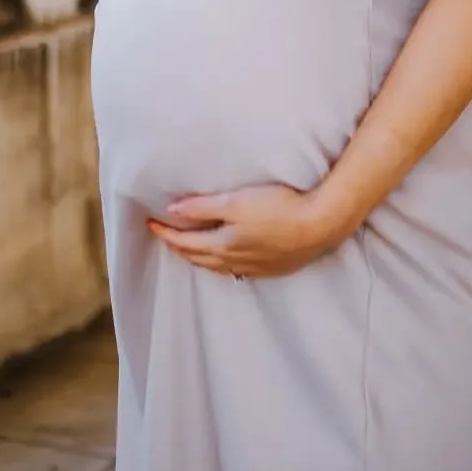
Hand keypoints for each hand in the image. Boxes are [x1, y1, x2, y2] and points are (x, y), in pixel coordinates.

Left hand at [146, 181, 349, 280]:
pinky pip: (236, 269)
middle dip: (178, 247)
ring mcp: (255, 267)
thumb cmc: (278, 208)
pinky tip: (226, 258)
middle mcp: (235, 261)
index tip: (151, 222)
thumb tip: (173, 211)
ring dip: (199, 257)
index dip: (166, 233)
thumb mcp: (236, 202)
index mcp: (223, 246)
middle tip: (165, 235)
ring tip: (189, 248)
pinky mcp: (272, 267)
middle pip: (198, 258)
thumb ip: (203, 207)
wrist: (320, 224)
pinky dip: (221, 263)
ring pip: (217, 266)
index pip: (184, 243)